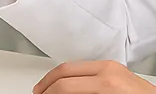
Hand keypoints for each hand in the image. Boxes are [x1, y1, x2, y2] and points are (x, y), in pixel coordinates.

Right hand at [34, 61, 155, 93]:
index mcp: (106, 83)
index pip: (64, 85)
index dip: (48, 92)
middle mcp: (108, 70)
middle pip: (66, 69)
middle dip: (48, 81)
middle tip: (39, 92)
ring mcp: (113, 66)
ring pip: (75, 65)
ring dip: (59, 76)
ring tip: (50, 88)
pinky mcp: (116, 67)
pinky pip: (86, 67)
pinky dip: (72, 74)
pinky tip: (68, 83)